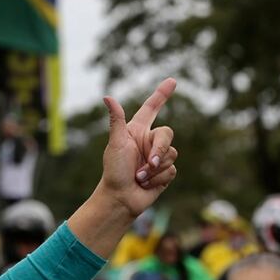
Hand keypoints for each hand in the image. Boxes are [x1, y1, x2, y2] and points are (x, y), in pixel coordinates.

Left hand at [99, 78, 177, 216]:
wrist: (120, 198)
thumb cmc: (114, 170)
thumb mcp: (116, 143)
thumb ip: (117, 120)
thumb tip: (107, 97)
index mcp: (136, 131)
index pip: (152, 108)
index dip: (161, 94)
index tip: (172, 81)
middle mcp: (148, 141)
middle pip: (167, 134)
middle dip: (159, 149)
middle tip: (148, 162)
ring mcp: (157, 157)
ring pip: (171, 154)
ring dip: (155, 168)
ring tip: (139, 176)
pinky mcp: (164, 172)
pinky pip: (171, 170)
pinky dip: (158, 178)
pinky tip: (146, 184)